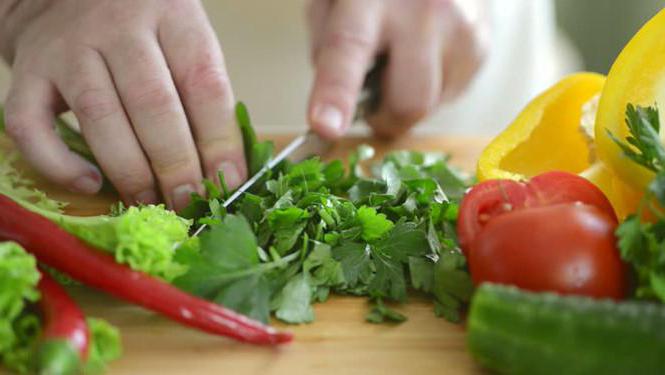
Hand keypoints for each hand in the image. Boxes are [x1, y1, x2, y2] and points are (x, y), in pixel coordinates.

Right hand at [0, 0, 245, 209]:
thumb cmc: (141, 30)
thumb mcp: (182, 41)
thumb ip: (202, 96)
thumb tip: (225, 172)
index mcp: (171, 15)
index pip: (203, 83)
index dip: (220, 140)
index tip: (228, 182)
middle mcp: (118, 27)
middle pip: (153, 103)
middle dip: (176, 164)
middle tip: (189, 202)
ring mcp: (69, 48)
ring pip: (100, 115)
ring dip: (129, 170)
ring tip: (149, 201)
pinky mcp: (28, 72)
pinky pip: (32, 125)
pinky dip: (59, 163)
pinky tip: (89, 184)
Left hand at [306, 0, 488, 138]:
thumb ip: (325, 44)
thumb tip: (333, 102)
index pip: (349, 49)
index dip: (336, 94)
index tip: (325, 126)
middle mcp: (424, 13)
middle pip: (409, 101)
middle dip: (384, 117)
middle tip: (370, 104)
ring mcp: (462, 31)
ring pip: (430, 107)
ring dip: (408, 100)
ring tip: (402, 61)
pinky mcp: (481, 49)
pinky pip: (449, 97)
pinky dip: (430, 90)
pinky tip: (424, 57)